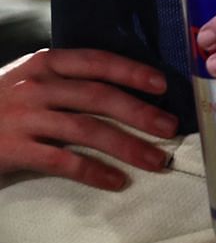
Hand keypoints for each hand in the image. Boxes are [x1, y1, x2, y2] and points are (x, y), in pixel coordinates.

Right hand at [0, 48, 177, 189]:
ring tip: (156, 160)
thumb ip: (67, 79)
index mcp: (45, 63)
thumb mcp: (30, 79)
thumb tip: (125, 88)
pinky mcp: (13, 149)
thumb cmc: (2, 103)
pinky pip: (63, 161)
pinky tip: (116, 181)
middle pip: (99, 97)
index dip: (132, 72)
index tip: (162, 85)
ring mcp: (24, 118)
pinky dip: (94, 172)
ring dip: (128, 146)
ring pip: (87, 130)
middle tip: (170, 127)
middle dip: (140, 113)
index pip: (97, 62)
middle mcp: (36, 86)